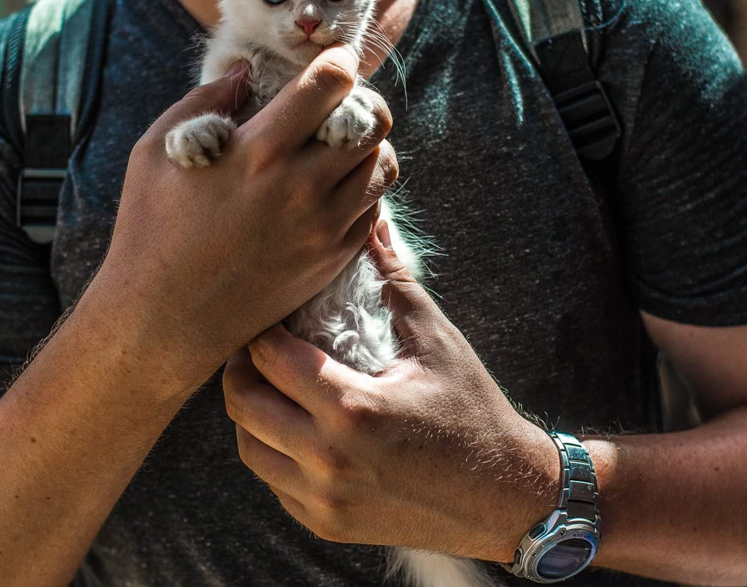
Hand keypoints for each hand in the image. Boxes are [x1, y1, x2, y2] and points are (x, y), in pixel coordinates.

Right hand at [81, 45, 396, 397]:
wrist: (165, 319)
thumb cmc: (150, 230)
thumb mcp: (156, 152)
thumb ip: (205, 100)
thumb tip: (245, 71)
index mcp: (259, 150)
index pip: (330, 84)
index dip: (338, 61)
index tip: (333, 62)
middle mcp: (302, 186)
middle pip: (373, 121)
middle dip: (362, 100)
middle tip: (343, 104)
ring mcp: (323, 226)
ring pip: (383, 164)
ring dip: (369, 146)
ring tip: (341, 145)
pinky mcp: (332, 258)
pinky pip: (375, 208)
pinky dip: (364, 188)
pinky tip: (335, 186)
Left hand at [221, 224, 561, 561]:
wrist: (503, 497)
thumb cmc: (473, 412)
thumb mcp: (436, 342)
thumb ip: (394, 281)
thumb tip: (372, 222)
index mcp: (353, 408)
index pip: (269, 357)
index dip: (262, 328)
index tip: (274, 314)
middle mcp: (329, 459)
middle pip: (244, 403)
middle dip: (243, 368)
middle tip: (259, 348)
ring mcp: (324, 499)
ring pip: (249, 448)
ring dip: (252, 412)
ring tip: (273, 386)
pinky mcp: (326, 524)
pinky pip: (273, 482)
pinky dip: (274, 451)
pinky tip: (296, 427)